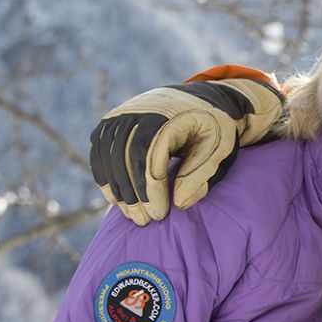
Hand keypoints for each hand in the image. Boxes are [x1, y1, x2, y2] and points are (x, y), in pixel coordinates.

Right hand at [90, 78, 283, 224]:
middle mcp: (137, 111)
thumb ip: (202, 173)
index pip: (149, 156)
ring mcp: (120, 115)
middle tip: (144, 221)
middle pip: (124, 157)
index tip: (159, 215)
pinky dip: (105, 176)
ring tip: (132, 216)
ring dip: (117, 189)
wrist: (200, 99)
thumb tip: (179, 204)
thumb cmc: (214, 127)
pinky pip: (100, 151)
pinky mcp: (111, 122)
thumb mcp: (220, 147)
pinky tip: (115, 200)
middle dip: (132, 194)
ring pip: (108, 156)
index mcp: (166, 116)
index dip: (150, 190)